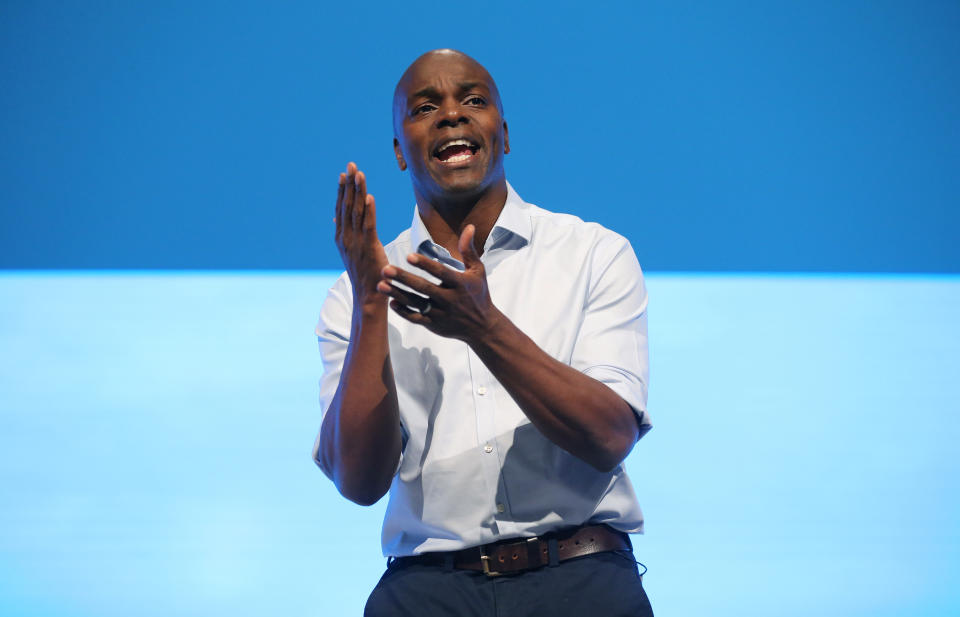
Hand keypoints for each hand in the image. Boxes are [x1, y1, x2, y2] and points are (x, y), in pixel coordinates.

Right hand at [335, 162, 387, 305]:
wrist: (369, 296)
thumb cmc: (364, 274)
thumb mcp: (351, 252)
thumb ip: (345, 233)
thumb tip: (336, 219)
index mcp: (341, 238)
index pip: (341, 209)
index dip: (342, 190)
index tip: (344, 174)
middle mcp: (346, 238)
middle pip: (347, 206)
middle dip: (349, 184)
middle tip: (351, 165)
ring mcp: (356, 242)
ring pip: (357, 212)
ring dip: (358, 191)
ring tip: (359, 174)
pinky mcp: (369, 247)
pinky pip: (369, 225)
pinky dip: (369, 210)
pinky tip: (370, 196)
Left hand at [377, 225, 502, 342]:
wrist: (483, 327)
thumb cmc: (479, 294)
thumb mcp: (478, 271)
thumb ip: (469, 250)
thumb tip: (469, 226)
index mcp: (460, 284)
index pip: (441, 272)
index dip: (425, 264)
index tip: (408, 256)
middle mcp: (449, 300)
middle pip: (423, 288)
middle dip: (403, 279)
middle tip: (385, 269)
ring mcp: (441, 314)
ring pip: (416, 303)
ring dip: (397, 294)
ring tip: (380, 285)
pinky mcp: (434, 325)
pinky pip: (416, 319)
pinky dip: (403, 312)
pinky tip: (391, 302)